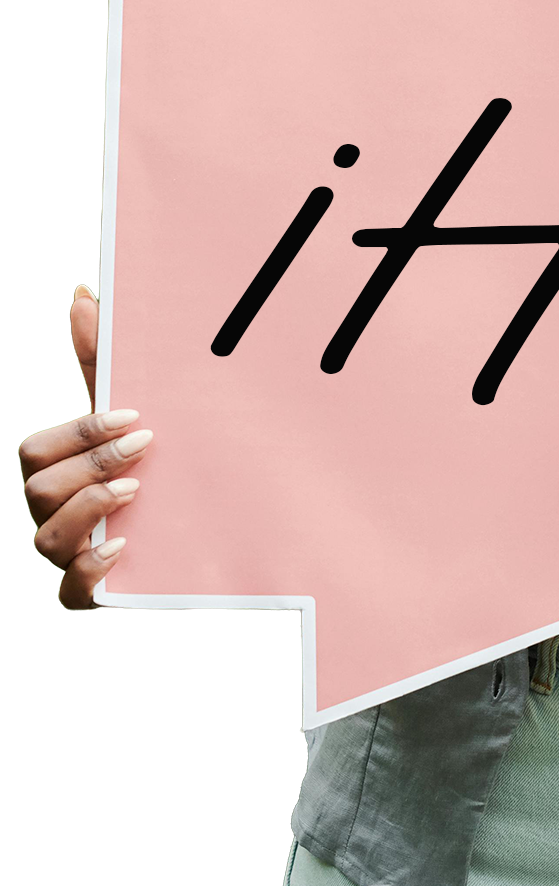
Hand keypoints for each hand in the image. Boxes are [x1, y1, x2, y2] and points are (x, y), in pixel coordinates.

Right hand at [18, 284, 151, 607]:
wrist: (195, 521)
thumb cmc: (151, 458)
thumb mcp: (131, 410)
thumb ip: (103, 360)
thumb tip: (82, 293)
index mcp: (60, 469)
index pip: (38, 450)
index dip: (80, 433)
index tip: (134, 417)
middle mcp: (56, 510)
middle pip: (37, 488)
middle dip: (89, 464)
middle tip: (144, 450)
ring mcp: (71, 552)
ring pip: (45, 537)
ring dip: (88, 509)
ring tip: (135, 491)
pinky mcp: (92, 590)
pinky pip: (70, 592)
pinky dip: (92, 570)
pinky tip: (125, 544)